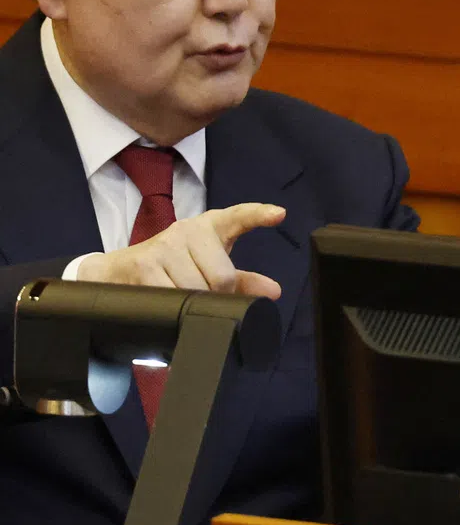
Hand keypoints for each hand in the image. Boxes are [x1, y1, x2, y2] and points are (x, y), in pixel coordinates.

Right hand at [77, 203, 285, 298]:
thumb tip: (273, 292)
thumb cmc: (170, 268)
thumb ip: (242, 280)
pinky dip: (171, 310)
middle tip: (199, 297)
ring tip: (178, 299)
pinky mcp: (145, 263)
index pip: (239, 216)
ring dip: (191, 306)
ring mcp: (166, 244)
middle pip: (223, 277)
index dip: (259, 215)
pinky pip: (172, 297)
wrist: (115, 271)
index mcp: (209, 227)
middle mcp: (188, 229)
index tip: (279, 214)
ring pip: (197, 290)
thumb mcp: (207, 268)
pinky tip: (162, 302)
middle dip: (215, 297)